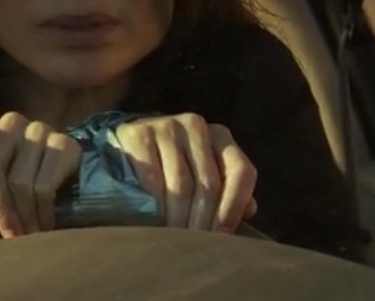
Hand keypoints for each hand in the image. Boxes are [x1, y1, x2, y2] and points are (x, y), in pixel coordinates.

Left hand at [0, 111, 81, 237]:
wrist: (60, 176)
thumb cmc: (9, 184)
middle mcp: (8, 124)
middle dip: (0, 209)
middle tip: (9, 237)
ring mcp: (37, 130)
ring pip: (19, 181)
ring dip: (23, 216)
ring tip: (27, 236)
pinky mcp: (63, 142)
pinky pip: (45, 185)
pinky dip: (42, 212)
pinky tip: (44, 225)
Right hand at [115, 113, 256, 232]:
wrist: (124, 143)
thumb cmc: (171, 164)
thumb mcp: (202, 171)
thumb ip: (226, 188)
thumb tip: (250, 209)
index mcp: (219, 135)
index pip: (240, 171)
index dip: (234, 208)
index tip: (221, 238)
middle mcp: (196, 125)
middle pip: (209, 183)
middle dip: (203, 221)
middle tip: (194, 249)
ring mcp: (166, 126)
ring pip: (182, 185)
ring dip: (179, 220)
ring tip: (175, 242)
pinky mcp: (139, 134)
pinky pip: (153, 180)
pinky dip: (156, 207)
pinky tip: (155, 223)